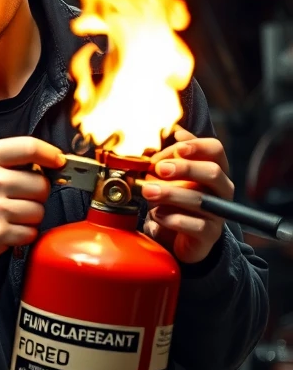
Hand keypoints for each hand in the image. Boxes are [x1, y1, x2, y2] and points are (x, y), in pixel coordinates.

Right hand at [0, 137, 63, 265]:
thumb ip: (14, 157)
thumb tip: (56, 161)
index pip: (30, 147)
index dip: (51, 155)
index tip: (58, 162)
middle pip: (41, 184)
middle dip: (37, 192)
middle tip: (20, 195)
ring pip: (39, 210)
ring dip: (30, 214)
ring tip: (11, 212)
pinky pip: (31, 232)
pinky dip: (24, 232)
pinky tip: (8, 227)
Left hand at [142, 127, 233, 263]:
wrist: (177, 237)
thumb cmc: (175, 201)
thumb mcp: (171, 175)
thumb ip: (173, 154)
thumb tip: (176, 131)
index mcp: (214, 169)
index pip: (215, 149)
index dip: (197, 145)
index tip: (176, 147)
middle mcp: (221, 189)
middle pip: (212, 172)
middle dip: (185, 168)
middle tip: (159, 168)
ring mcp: (218, 212)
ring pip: (200, 199)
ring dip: (171, 193)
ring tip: (147, 191)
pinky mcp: (209, 234)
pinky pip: (194, 225)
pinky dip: (172, 218)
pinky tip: (157, 215)